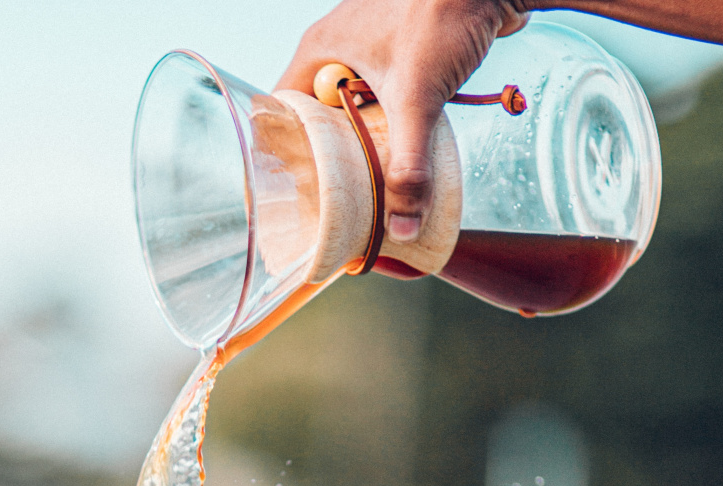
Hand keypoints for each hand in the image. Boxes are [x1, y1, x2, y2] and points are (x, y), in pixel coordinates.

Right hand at [276, 0, 531, 241]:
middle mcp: (339, 42)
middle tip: (337, 191)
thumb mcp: (416, 99)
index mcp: (320, 48)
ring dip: (366, 133)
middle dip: (330, 150)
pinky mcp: (406, 44)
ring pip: (354, 101)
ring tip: (372, 173)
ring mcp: (373, 41)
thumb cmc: (440, 17)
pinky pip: (385, 90)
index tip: (295, 187)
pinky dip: (393, 115)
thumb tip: (403, 228)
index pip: (281, 107)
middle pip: (319, 111)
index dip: (285, 148)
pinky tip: (409, 137)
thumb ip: (408, 166)